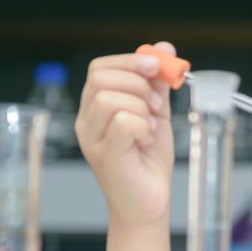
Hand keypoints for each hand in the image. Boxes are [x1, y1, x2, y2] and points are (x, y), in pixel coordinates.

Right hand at [76, 42, 176, 228]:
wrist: (150, 202)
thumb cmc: (149, 161)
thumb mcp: (156, 114)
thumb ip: (157, 84)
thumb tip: (164, 48)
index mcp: (95, 107)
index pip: (99, 67)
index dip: (130, 61)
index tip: (157, 68)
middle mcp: (87, 120)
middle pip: (101, 77)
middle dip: (138, 84)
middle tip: (155, 106)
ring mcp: (92, 138)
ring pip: (110, 98)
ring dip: (141, 108)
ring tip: (150, 128)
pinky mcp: (105, 155)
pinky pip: (122, 122)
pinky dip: (142, 126)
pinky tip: (145, 140)